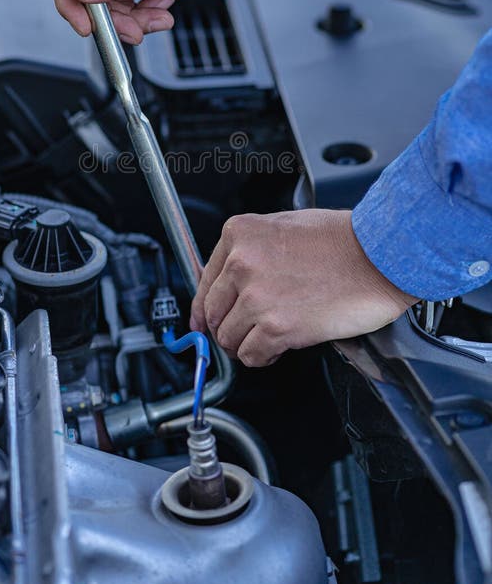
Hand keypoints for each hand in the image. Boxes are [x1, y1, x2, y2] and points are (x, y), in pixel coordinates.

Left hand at [190, 209, 416, 366]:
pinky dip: (264, 357)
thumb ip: (251, 250)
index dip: (205, 307)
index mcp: (240, 234)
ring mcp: (256, 296)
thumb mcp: (284, 226)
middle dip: (227, 327)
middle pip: (213, 312)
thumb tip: (229, 281)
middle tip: (245, 332)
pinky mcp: (275, 327)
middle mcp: (241, 263)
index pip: (204, 280)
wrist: (379, 256)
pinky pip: (251, 355)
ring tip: (271, 335)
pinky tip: (281, 345)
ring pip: (229, 338)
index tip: (203, 321)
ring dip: (246, 343)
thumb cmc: (343, 240)